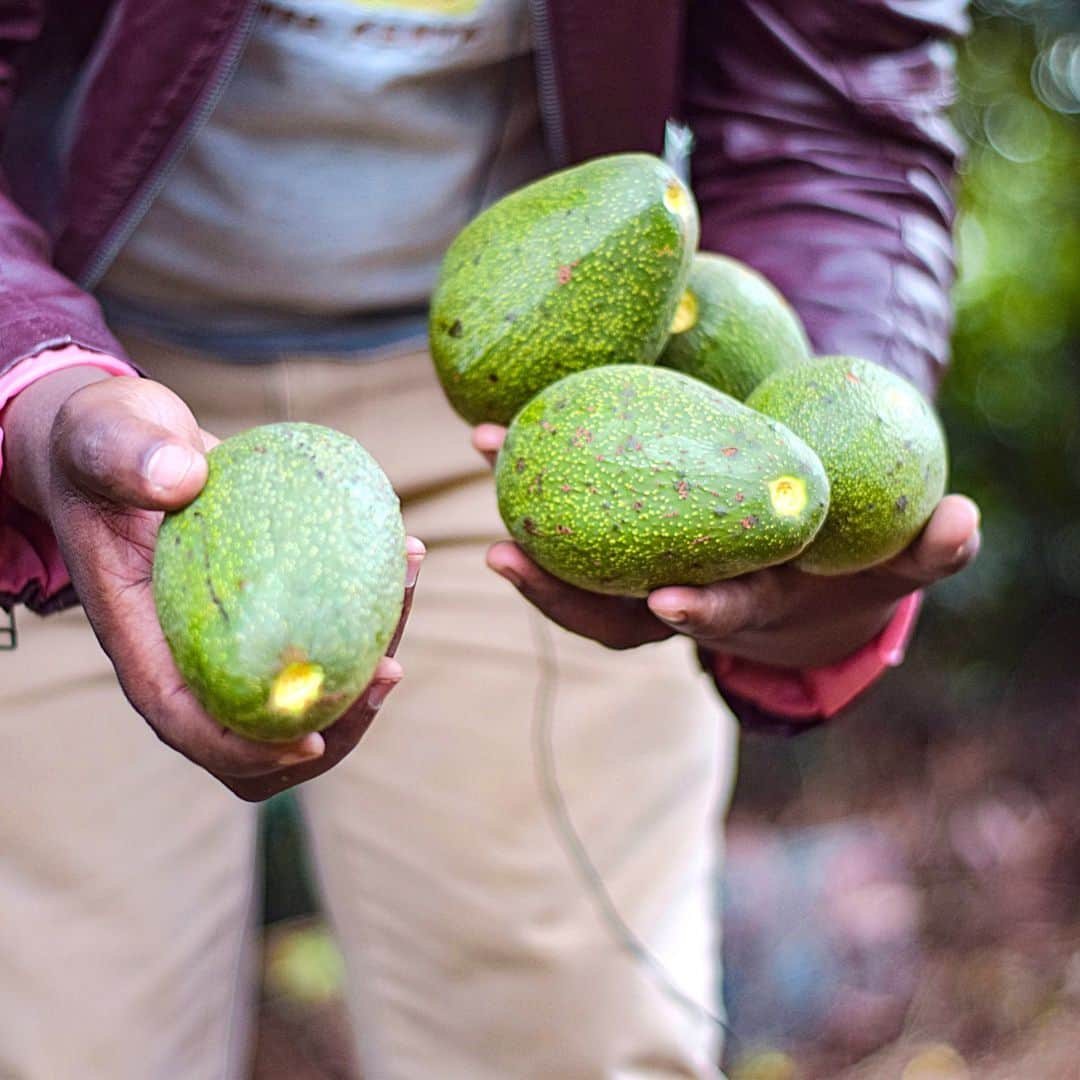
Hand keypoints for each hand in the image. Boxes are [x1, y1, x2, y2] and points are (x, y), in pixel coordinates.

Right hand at [2, 368, 423, 800]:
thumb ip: (128, 454)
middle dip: (332, 724)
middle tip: (388, 668)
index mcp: (138, 634)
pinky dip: (372, 610)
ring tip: (406, 592)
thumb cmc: (104, 444)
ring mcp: (233, 635)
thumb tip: (182, 477)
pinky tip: (405, 552)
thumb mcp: (103, 435)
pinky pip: (327, 632)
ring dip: (366, 666)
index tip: (311, 741)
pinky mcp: (272, 607)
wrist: (123, 440)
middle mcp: (188, 650)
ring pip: (304, 690)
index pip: (184, 718)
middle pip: (258, 731)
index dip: (245, 748)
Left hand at [473, 423, 978, 667]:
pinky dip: (538, 501)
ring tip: (487, 465)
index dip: (699, 610)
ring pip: (578, 574)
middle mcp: (687, 599)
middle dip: (561, 588)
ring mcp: (648, 578)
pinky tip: (504, 444)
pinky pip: (574, 535)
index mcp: (751, 604)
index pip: (721, 613)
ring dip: (527, 535)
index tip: (667, 598)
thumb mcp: (895, 560)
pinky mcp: (627, 548)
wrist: (804, 581)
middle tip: (506, 550)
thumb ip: (929, 547)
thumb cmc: (851, 565)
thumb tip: (964, 519)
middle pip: (614, 611)